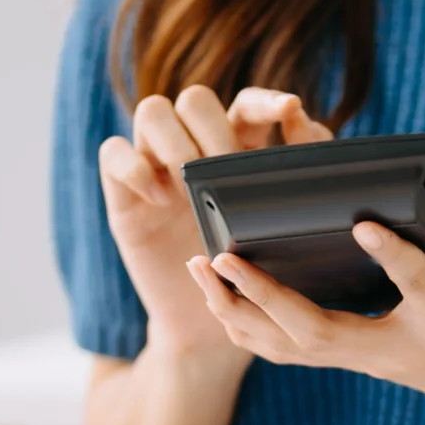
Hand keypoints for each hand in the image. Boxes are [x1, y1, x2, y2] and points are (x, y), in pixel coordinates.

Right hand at [99, 86, 332, 359]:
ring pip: (152, 111)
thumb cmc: (249, 276)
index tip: (289, 111)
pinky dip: (135, 167)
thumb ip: (295, 185)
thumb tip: (312, 134)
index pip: (247, 105)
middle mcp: (193, 150)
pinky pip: (112, 152)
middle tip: (225, 169)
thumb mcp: (276, 233)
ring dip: (174, 142)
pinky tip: (159, 200)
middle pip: (196, 98)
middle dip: (215, 129)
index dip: (265, 101)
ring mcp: (155, 167)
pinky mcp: (123, 192)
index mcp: (237, 152)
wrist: (205, 325)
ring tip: (189, 185)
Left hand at [183, 189, 424, 424]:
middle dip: (265, 295)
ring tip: (200, 269)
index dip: (392, 256)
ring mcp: (372, 360)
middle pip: (319, 332)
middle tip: (221, 254)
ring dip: (240, 312)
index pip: (414, 287)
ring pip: (291, 348)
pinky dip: (249, 326)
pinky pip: (291, 351)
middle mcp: (397, 348)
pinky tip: (218, 295)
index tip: (364, 222)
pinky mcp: (357, 359)